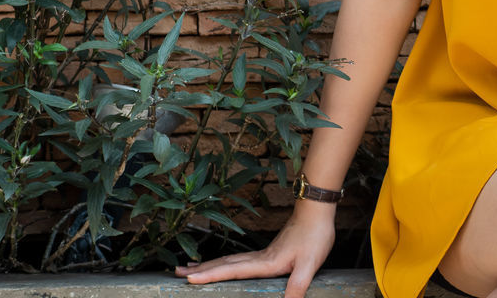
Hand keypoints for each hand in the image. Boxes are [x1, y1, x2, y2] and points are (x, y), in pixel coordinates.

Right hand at [173, 202, 336, 297]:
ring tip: (190, 268)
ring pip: (230, 260)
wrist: (317, 210)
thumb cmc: (315, 235)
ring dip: (210, 265)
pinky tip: (224, 265)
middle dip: (201, 270)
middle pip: (224, 264)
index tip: (190, 278)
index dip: (211, 275)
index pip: (233, 270)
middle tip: (178, 273)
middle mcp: (260, 257)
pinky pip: (239, 260)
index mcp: (266, 262)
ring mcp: (262, 253)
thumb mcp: (310, 263)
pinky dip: (225, 263)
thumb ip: (297, 286)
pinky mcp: (268, 252)